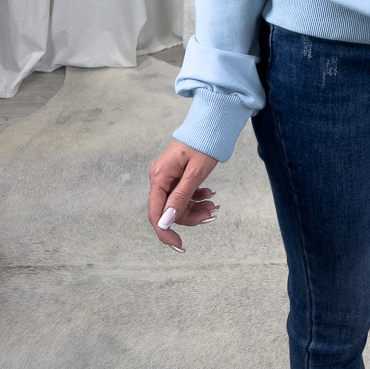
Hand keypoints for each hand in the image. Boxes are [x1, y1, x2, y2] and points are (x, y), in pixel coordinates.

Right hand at [148, 138, 219, 252]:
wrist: (211, 122)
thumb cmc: (204, 143)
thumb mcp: (195, 173)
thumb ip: (180, 198)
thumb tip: (165, 223)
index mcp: (159, 176)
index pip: (156, 213)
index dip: (166, 232)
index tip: (180, 246)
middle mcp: (159, 177)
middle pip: (168, 209)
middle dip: (189, 216)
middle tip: (211, 214)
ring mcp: (167, 175)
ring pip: (177, 203)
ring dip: (195, 208)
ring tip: (213, 204)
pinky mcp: (175, 174)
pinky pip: (182, 193)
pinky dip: (195, 197)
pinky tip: (209, 194)